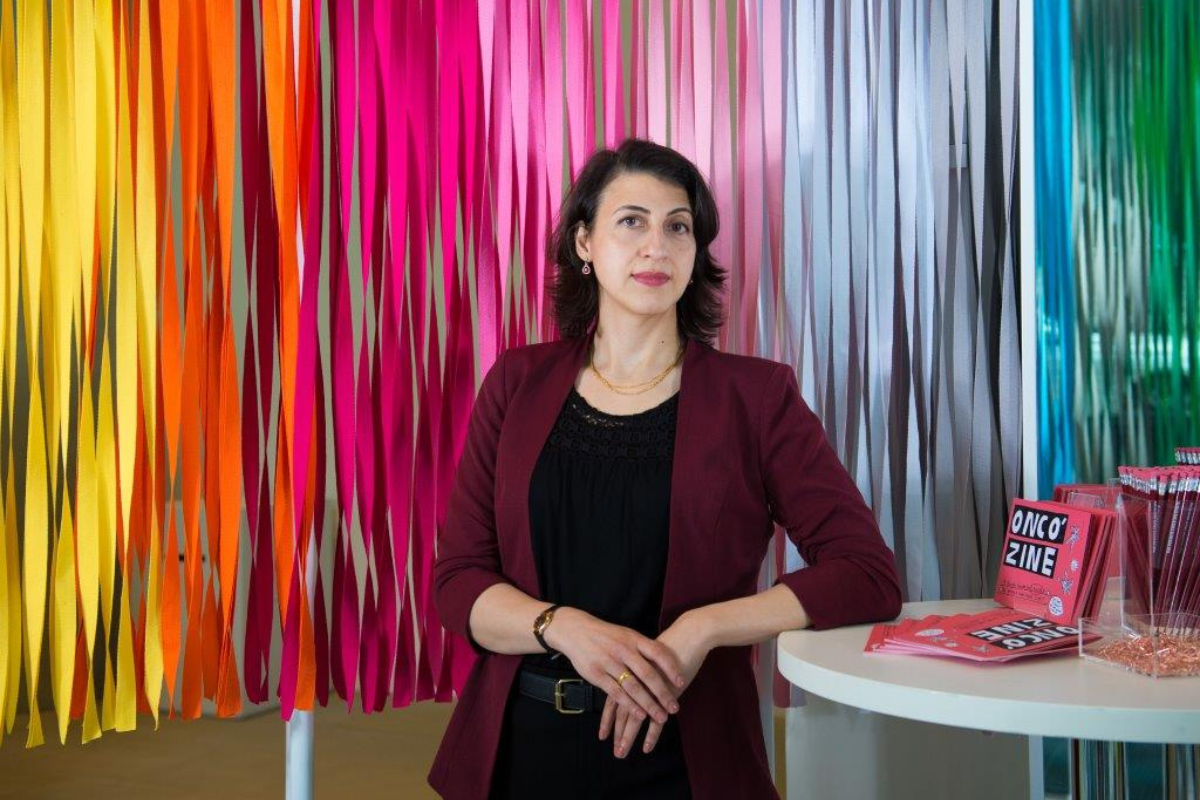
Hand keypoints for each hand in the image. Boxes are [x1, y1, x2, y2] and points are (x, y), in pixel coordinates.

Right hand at [543, 607, 685, 725]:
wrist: (576, 631)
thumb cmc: (606, 635)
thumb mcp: (626, 635)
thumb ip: (643, 648)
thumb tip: (667, 660)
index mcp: (633, 639)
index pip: (657, 653)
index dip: (670, 668)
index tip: (681, 682)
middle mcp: (624, 650)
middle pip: (648, 675)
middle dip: (663, 693)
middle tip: (675, 708)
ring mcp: (610, 662)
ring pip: (633, 687)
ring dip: (649, 704)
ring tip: (661, 716)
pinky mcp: (597, 674)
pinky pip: (616, 693)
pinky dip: (629, 705)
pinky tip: (639, 714)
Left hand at [598, 610, 712, 757]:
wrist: (689, 634)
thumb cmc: (669, 643)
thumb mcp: (647, 655)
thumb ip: (637, 670)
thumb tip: (630, 681)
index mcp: (627, 671)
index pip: (612, 699)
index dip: (608, 718)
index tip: (603, 735)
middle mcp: (635, 680)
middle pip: (621, 710)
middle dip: (616, 731)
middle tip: (613, 750)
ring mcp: (649, 688)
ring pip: (634, 716)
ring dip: (628, 736)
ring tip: (622, 752)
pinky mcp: (664, 693)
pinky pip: (655, 717)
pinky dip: (650, 734)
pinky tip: (646, 748)